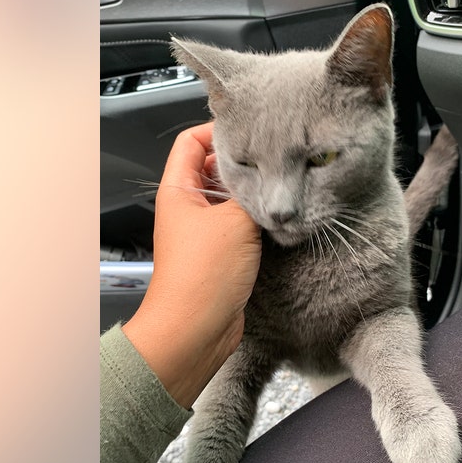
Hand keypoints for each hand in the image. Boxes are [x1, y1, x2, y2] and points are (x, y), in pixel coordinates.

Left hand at [123, 123, 261, 408]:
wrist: (195, 331)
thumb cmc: (201, 278)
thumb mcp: (235, 222)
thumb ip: (254, 193)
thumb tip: (273, 178)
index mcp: (179, 190)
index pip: (192, 141)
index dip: (219, 130)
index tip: (252, 131)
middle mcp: (189, 207)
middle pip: (216, 169)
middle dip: (246, 164)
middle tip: (276, 159)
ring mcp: (206, 231)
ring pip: (233, 199)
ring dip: (256, 195)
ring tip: (282, 187)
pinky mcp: (223, 254)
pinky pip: (243, 226)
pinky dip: (260, 221)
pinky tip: (280, 219)